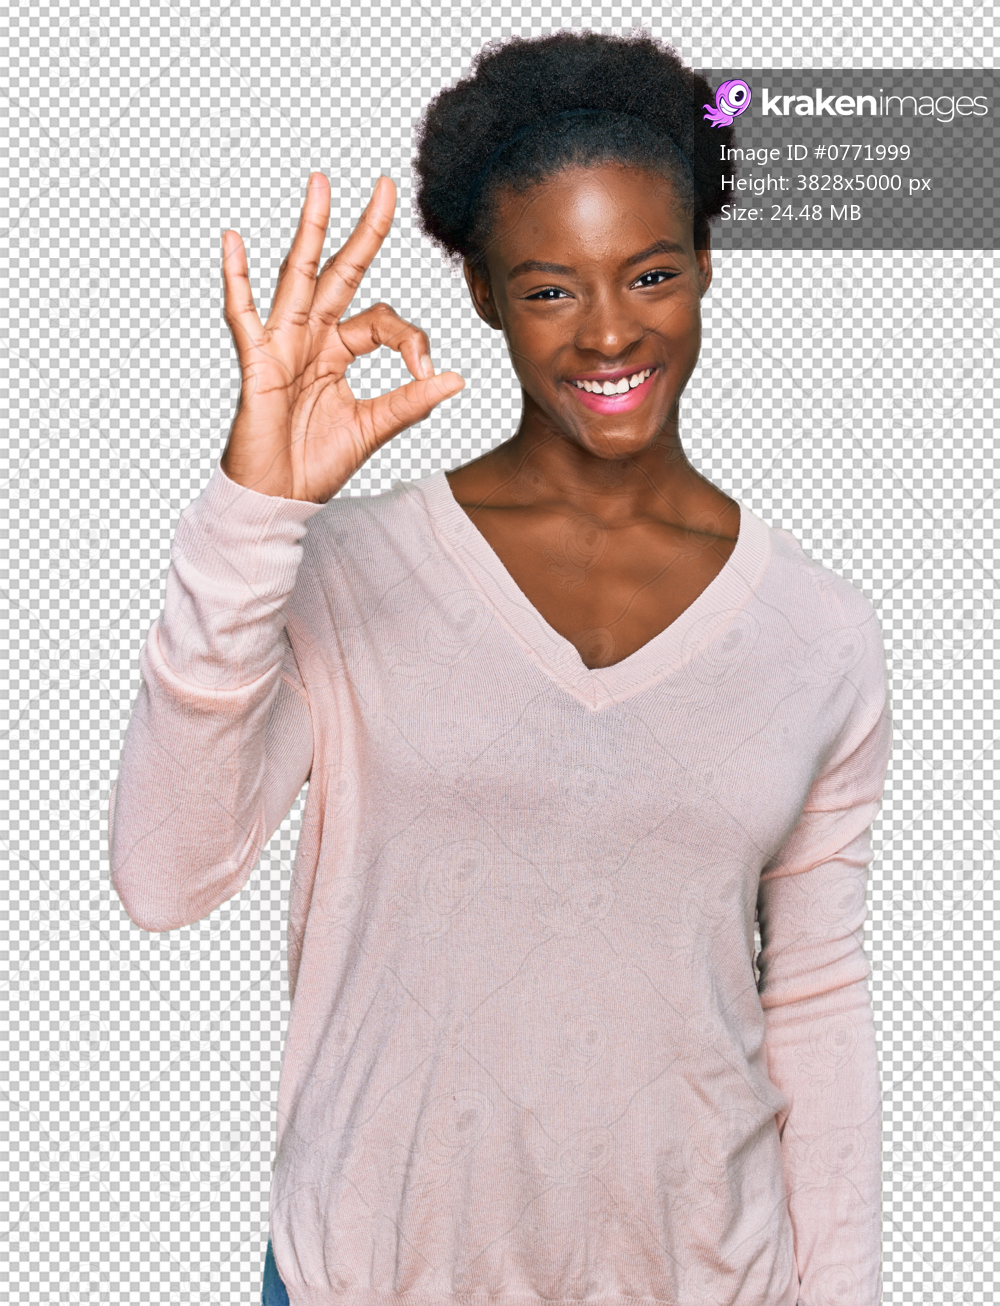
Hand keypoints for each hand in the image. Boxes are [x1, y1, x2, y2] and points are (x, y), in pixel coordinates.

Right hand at [219, 172, 463, 502]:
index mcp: (339, 352)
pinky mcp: (256, 364)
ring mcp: (281, 345)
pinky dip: (237, 280)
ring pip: (298, 277)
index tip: (425, 369)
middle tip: (386, 184)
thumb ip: (411, 402)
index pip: (382, 321)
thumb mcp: (374, 429)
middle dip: (363, 231)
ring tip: (322, 185)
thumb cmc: (316, 464)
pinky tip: (234, 241)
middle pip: (340, 273)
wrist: (279, 498)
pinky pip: (243, 316)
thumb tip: (456, 378)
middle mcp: (311, 339)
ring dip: (311, 231)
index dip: (410, 338)